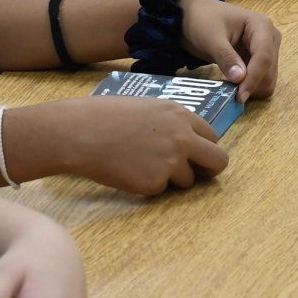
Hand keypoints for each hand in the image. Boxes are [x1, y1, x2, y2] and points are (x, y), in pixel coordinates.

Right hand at [8, 95, 228, 194]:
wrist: (79, 133)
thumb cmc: (104, 117)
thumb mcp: (145, 107)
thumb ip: (170, 123)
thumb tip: (186, 140)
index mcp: (180, 115)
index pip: (212, 136)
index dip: (205, 148)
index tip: (198, 156)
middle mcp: (182, 137)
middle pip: (218, 161)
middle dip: (211, 171)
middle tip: (199, 175)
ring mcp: (171, 161)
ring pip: (188, 181)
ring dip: (171, 179)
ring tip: (141, 165)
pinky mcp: (155, 183)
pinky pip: (161, 190)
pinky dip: (148, 185)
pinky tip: (128, 171)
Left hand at [177, 0, 279, 100]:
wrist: (192, 17)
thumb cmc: (201, 21)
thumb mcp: (210, 38)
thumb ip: (225, 57)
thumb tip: (240, 78)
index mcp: (261, 26)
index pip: (264, 57)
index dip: (254, 78)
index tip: (240, 96)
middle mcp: (269, 38)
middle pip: (269, 70)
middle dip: (253, 85)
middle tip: (231, 95)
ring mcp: (265, 50)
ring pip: (268, 79)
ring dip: (252, 89)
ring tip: (231, 90)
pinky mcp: (258, 61)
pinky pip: (260, 81)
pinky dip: (250, 88)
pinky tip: (234, 88)